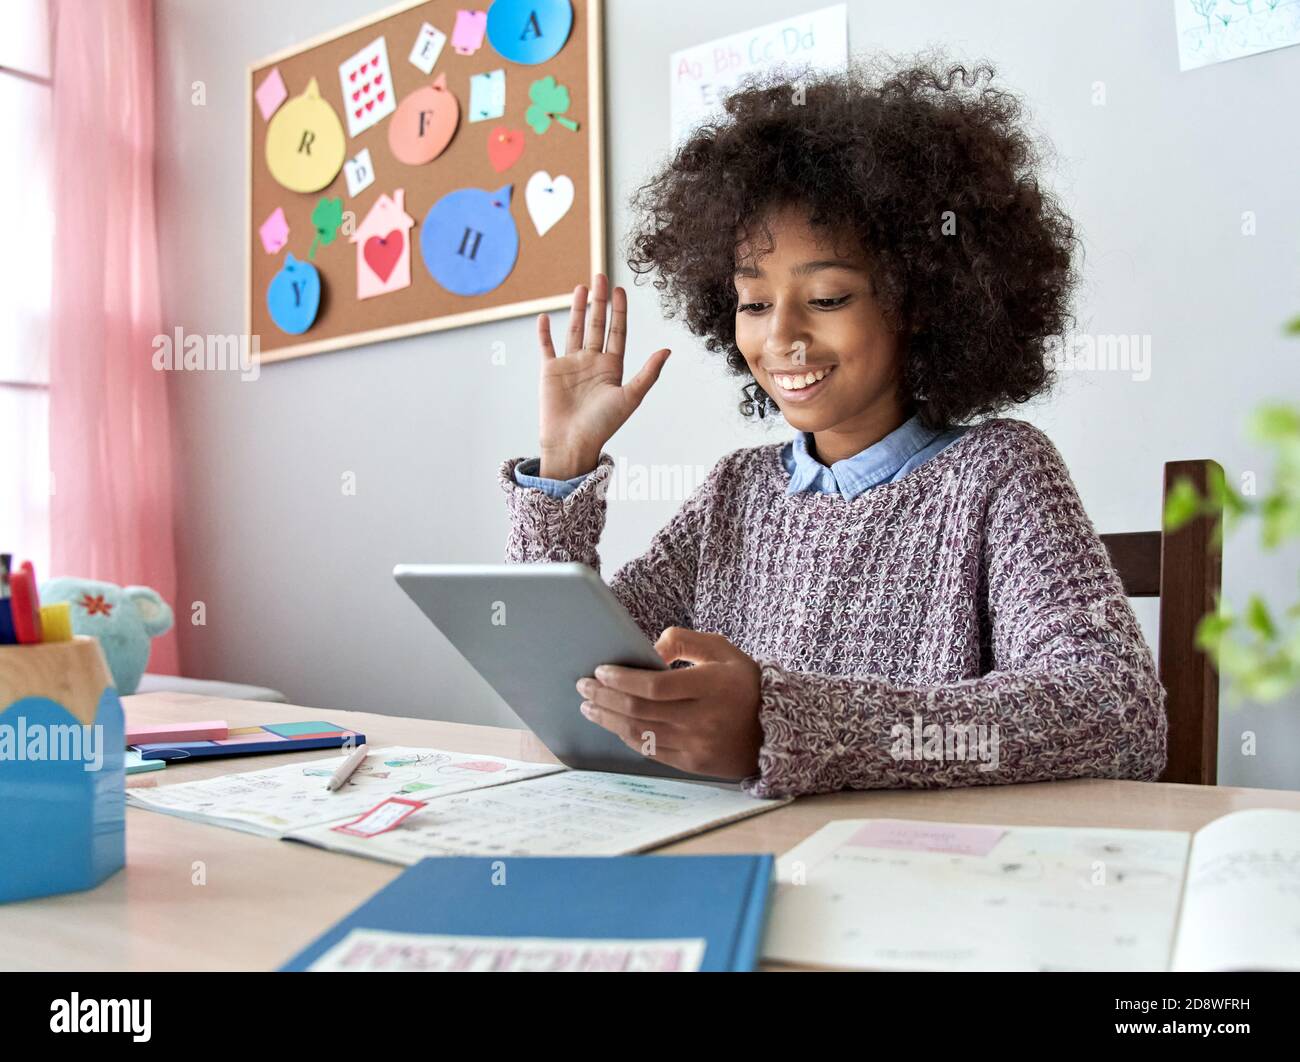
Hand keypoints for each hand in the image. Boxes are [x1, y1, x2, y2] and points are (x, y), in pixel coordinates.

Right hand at [537, 273, 670, 478]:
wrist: (572, 444)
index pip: (617, 332)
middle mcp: (592, 362)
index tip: (620, 290)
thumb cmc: (602, 426)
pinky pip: (547, 347)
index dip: (619, 311)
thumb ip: (648, 373)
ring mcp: (571, 365)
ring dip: (577, 309)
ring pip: (575, 329)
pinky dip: (545, 332)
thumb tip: (667, 350)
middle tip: (600, 275)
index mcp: (612, 367)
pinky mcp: (550, 371)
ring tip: (581, 287)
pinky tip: (546, 316)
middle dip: (599, 301)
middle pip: (597, 325)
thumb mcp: (630, 397)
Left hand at [574, 627, 763, 779]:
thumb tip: (648, 652)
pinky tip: (613, 724)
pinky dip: (627, 736)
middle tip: (583, 685)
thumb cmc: (743, 683)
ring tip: (589, 706)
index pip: (655, 686)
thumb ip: (684, 641)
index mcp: (712, 686)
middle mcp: (704, 719)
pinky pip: (651, 750)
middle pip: (640, 711)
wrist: (775, 730)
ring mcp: (697, 745)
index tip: (600, 671)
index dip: (622, 680)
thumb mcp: (722, 650)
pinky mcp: (693, 764)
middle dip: (604, 697)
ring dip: (608, 719)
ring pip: (640, 733)